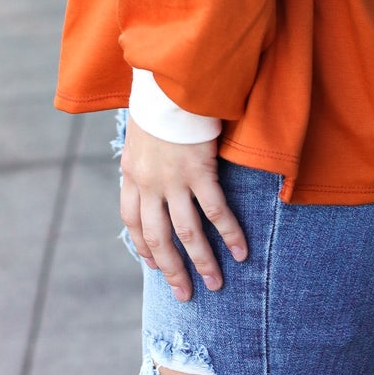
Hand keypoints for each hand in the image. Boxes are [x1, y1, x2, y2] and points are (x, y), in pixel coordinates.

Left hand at [119, 116, 248, 302]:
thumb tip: (148, 168)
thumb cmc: (158, 100)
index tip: (154, 265)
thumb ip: (145, 156)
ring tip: (215, 284)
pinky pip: (216, 212)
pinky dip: (230, 234)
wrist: (168, 80)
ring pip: (186, 232)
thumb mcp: (141, 132)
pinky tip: (241, 252)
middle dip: (172, 269)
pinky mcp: (199, 171)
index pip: (133, 222)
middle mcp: (149, 183)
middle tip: (184, 294)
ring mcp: (174, 180)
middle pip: (157, 238)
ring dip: (201, 261)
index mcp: (132, 174)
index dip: (144, 247)